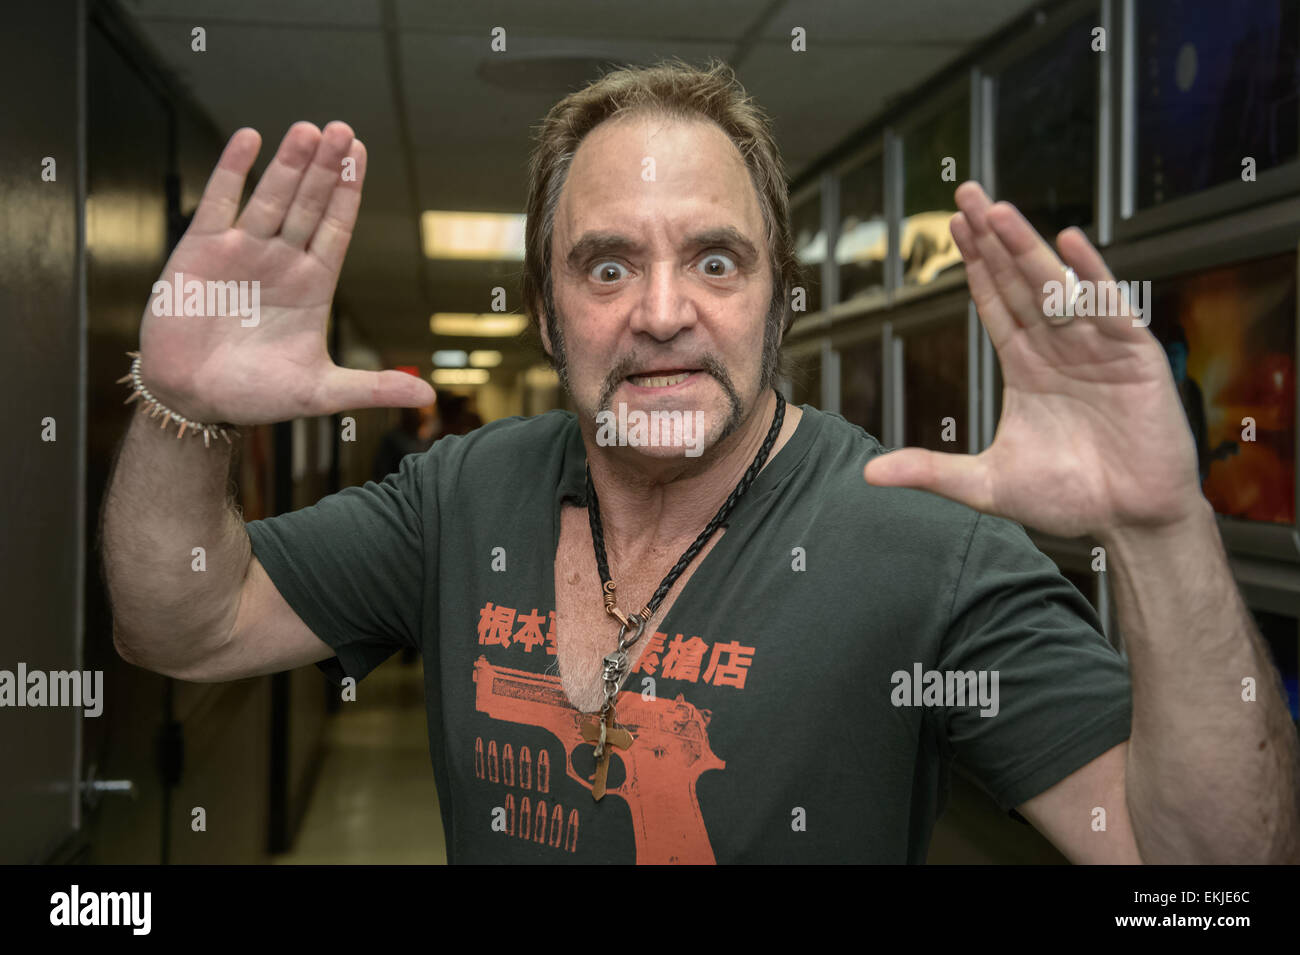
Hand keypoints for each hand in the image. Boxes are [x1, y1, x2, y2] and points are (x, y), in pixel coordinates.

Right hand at [137, 122, 434, 424]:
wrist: (192, 400)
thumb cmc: (254, 396)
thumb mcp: (321, 391)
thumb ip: (373, 388)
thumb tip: (428, 394)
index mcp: (312, 285)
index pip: (336, 227)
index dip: (348, 192)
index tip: (361, 154)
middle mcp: (280, 260)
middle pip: (309, 203)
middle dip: (325, 168)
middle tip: (342, 130)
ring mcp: (242, 251)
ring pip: (271, 196)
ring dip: (289, 163)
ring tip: (309, 129)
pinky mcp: (200, 250)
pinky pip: (220, 201)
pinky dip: (232, 170)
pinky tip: (250, 139)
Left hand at [864, 181, 1203, 538]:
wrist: (1130, 522)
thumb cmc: (1068, 499)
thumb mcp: (986, 485)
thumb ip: (931, 472)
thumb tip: (870, 475)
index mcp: (1027, 366)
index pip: (995, 304)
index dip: (974, 266)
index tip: (953, 227)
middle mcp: (1060, 348)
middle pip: (1020, 282)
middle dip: (993, 239)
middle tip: (967, 194)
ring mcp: (1097, 348)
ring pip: (1056, 288)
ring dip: (1027, 249)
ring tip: (998, 212)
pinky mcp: (1135, 357)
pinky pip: (1110, 308)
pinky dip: (1091, 276)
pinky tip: (1069, 242)